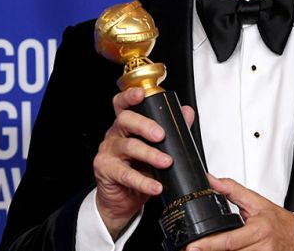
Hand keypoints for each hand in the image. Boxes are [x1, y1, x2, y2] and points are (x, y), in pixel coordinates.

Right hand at [93, 87, 194, 238]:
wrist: (123, 199)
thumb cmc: (139, 170)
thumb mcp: (158, 149)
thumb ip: (173, 131)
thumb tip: (187, 113)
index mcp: (127, 125)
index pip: (123, 105)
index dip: (129, 96)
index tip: (141, 94)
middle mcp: (115, 134)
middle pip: (125, 120)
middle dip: (144, 125)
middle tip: (161, 135)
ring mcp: (109, 152)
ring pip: (128, 147)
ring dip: (150, 154)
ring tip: (166, 162)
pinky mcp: (106, 171)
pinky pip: (125, 174)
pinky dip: (143, 181)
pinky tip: (156, 186)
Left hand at [186, 175, 293, 250]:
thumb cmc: (279, 221)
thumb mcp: (256, 201)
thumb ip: (232, 190)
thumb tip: (211, 181)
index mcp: (259, 230)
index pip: (229, 240)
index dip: (209, 245)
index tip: (192, 247)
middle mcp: (261, 248)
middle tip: (192, 249)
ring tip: (207, 249)